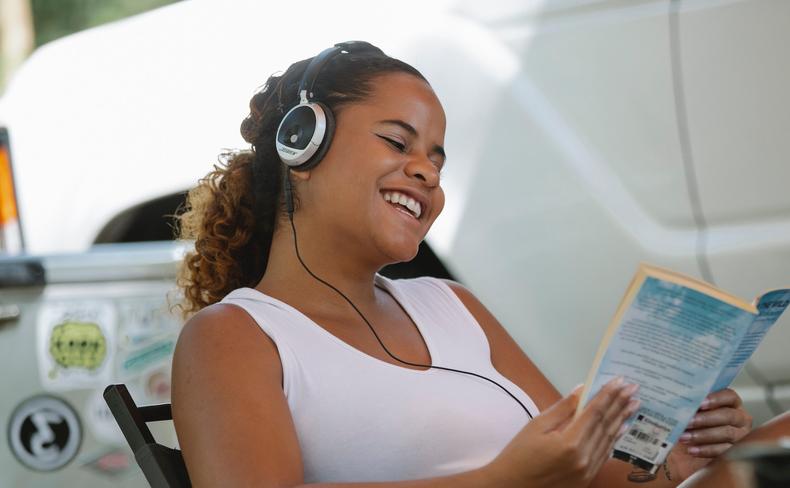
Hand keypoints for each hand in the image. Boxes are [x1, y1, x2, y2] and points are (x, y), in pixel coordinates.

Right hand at [485, 377, 639, 487]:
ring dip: (622, 420)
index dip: (608, 395)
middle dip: (620, 404)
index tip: (620, 381)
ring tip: (633, 404)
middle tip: (633, 388)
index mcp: (570, 443)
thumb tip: (581, 390)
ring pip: (609, 440)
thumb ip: (562, 408)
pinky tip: (622, 428)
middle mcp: (583, 459)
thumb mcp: (537, 425)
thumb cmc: (519, 454)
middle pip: (606, 425)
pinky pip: (604, 455)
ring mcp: (587, 471)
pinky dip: (614, 439)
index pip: (595, 412)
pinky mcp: (586, 479)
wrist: (512, 486)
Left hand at [666, 388, 751, 480]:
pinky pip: (723, 451)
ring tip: (684, 436)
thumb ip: (690, 405)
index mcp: (730, 403)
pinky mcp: (735, 452)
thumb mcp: (690, 413)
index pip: (729, 396)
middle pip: (728, 415)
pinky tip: (692, 449)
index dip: (716, 398)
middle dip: (705, 419)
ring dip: (702, 435)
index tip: (701, 403)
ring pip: (726, 434)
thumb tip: (681, 401)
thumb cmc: (690, 424)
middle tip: (687, 421)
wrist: (687, 446)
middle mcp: (739, 418)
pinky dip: (706, 450)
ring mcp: (740, 435)